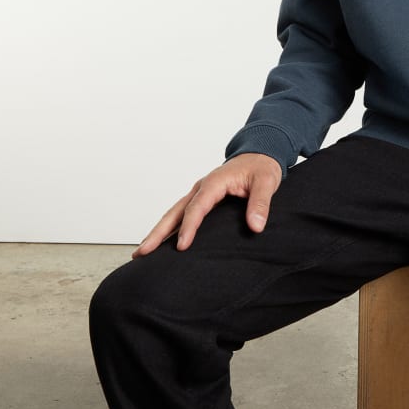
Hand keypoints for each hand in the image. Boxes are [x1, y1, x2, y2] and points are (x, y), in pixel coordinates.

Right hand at [131, 153, 282, 257]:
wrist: (260, 154)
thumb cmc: (262, 167)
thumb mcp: (266, 181)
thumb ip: (261, 203)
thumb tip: (256, 226)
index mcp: (214, 182)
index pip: (197, 207)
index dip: (188, 227)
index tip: (182, 246)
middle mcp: (201, 188)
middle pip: (175, 212)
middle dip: (158, 233)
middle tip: (142, 253)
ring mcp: (199, 194)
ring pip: (173, 214)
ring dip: (158, 232)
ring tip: (141, 253)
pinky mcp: (202, 200)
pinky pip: (181, 215)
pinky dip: (169, 229)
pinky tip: (162, 243)